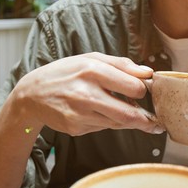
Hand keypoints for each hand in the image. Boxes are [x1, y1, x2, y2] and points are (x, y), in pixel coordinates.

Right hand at [14, 52, 161, 135]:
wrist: (31, 94)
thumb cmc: (65, 73)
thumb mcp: (90, 59)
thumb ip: (121, 64)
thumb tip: (148, 73)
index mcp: (92, 70)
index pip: (134, 86)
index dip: (144, 90)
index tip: (147, 91)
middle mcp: (85, 94)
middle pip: (129, 113)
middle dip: (146, 118)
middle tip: (155, 120)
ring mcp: (79, 114)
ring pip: (118, 123)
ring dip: (130, 121)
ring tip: (134, 115)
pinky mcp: (75, 128)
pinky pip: (103, 127)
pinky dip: (108, 122)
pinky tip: (101, 113)